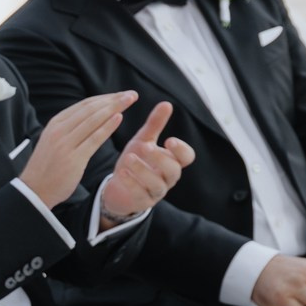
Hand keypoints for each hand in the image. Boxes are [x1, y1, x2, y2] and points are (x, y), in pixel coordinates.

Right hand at [18, 92, 137, 209]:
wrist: (34, 191)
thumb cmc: (49, 165)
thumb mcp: (56, 139)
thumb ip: (72, 126)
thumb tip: (95, 113)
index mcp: (56, 123)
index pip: (85, 104)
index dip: (106, 98)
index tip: (121, 94)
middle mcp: (59, 130)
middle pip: (91, 109)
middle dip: (113, 100)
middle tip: (132, 94)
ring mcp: (65, 144)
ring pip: (94, 120)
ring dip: (114, 108)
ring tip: (130, 101)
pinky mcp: (73, 158)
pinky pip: (94, 138)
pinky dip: (107, 127)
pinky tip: (119, 118)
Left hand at [98, 101, 195, 222]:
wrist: (118, 187)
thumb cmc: (136, 161)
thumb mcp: (143, 140)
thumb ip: (155, 124)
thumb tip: (167, 103)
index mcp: (173, 161)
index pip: (187, 157)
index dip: (181, 150)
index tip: (169, 140)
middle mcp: (168, 178)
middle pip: (173, 170)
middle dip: (159, 158)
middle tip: (145, 147)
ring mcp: (156, 192)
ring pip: (157, 184)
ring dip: (143, 170)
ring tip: (128, 159)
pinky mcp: (142, 202)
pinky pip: (140, 195)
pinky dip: (131, 183)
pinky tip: (121, 173)